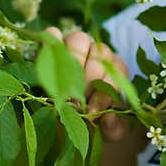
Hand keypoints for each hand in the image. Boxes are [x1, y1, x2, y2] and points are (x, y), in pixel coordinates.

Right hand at [43, 26, 128, 141]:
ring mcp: (76, 46)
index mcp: (116, 70)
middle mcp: (99, 54)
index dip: (105, 92)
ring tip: (63, 87)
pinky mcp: (53, 45)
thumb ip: (114, 127)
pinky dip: (50, 43)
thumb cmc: (93, 122)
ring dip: (72, 63)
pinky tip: (47, 63)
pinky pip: (52, 34)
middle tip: (76, 101)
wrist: (71, 121)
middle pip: (100, 52)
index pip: (118, 70)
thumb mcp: (109, 131)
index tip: (92, 111)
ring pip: (79, 39)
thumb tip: (108, 118)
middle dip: (88, 79)